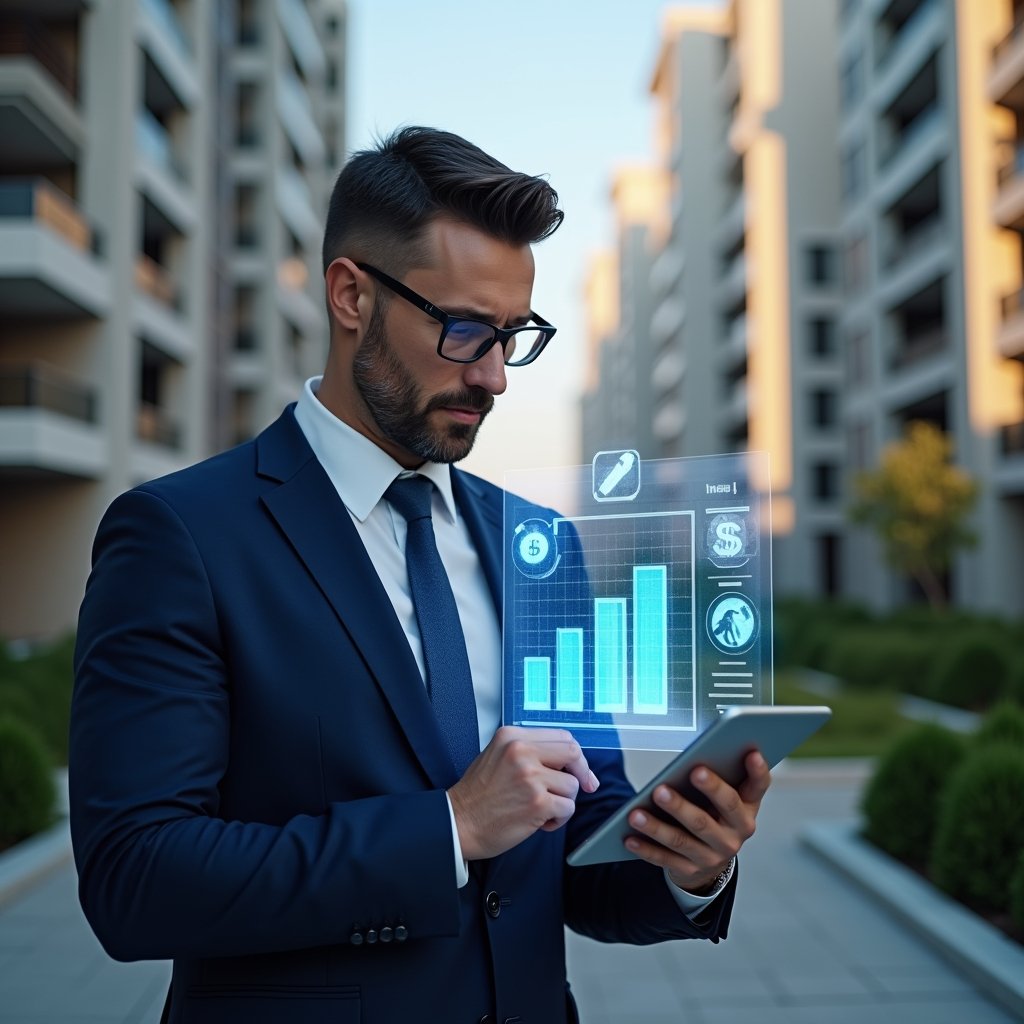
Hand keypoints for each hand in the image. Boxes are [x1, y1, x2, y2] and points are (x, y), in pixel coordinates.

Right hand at [449, 726, 599, 860]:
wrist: (459, 823)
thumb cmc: (478, 795)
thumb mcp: (497, 755)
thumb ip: (529, 751)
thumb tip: (567, 758)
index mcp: (513, 737)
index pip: (561, 736)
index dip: (576, 755)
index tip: (581, 770)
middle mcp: (522, 752)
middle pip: (573, 753)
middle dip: (583, 772)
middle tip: (586, 786)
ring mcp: (530, 777)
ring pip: (572, 785)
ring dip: (563, 802)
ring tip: (541, 810)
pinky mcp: (537, 803)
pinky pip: (567, 808)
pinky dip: (558, 819)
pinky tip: (540, 822)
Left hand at [623, 750, 770, 892]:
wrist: (712, 862)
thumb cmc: (715, 814)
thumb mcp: (724, 798)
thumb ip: (716, 779)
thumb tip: (693, 758)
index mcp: (746, 809)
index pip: (757, 788)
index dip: (757, 771)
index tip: (751, 752)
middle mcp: (734, 835)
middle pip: (707, 818)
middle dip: (682, 805)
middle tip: (661, 789)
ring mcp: (713, 855)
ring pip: (681, 840)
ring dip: (656, 827)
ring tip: (635, 814)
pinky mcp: (691, 870)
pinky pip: (665, 859)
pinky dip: (646, 848)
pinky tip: (629, 838)